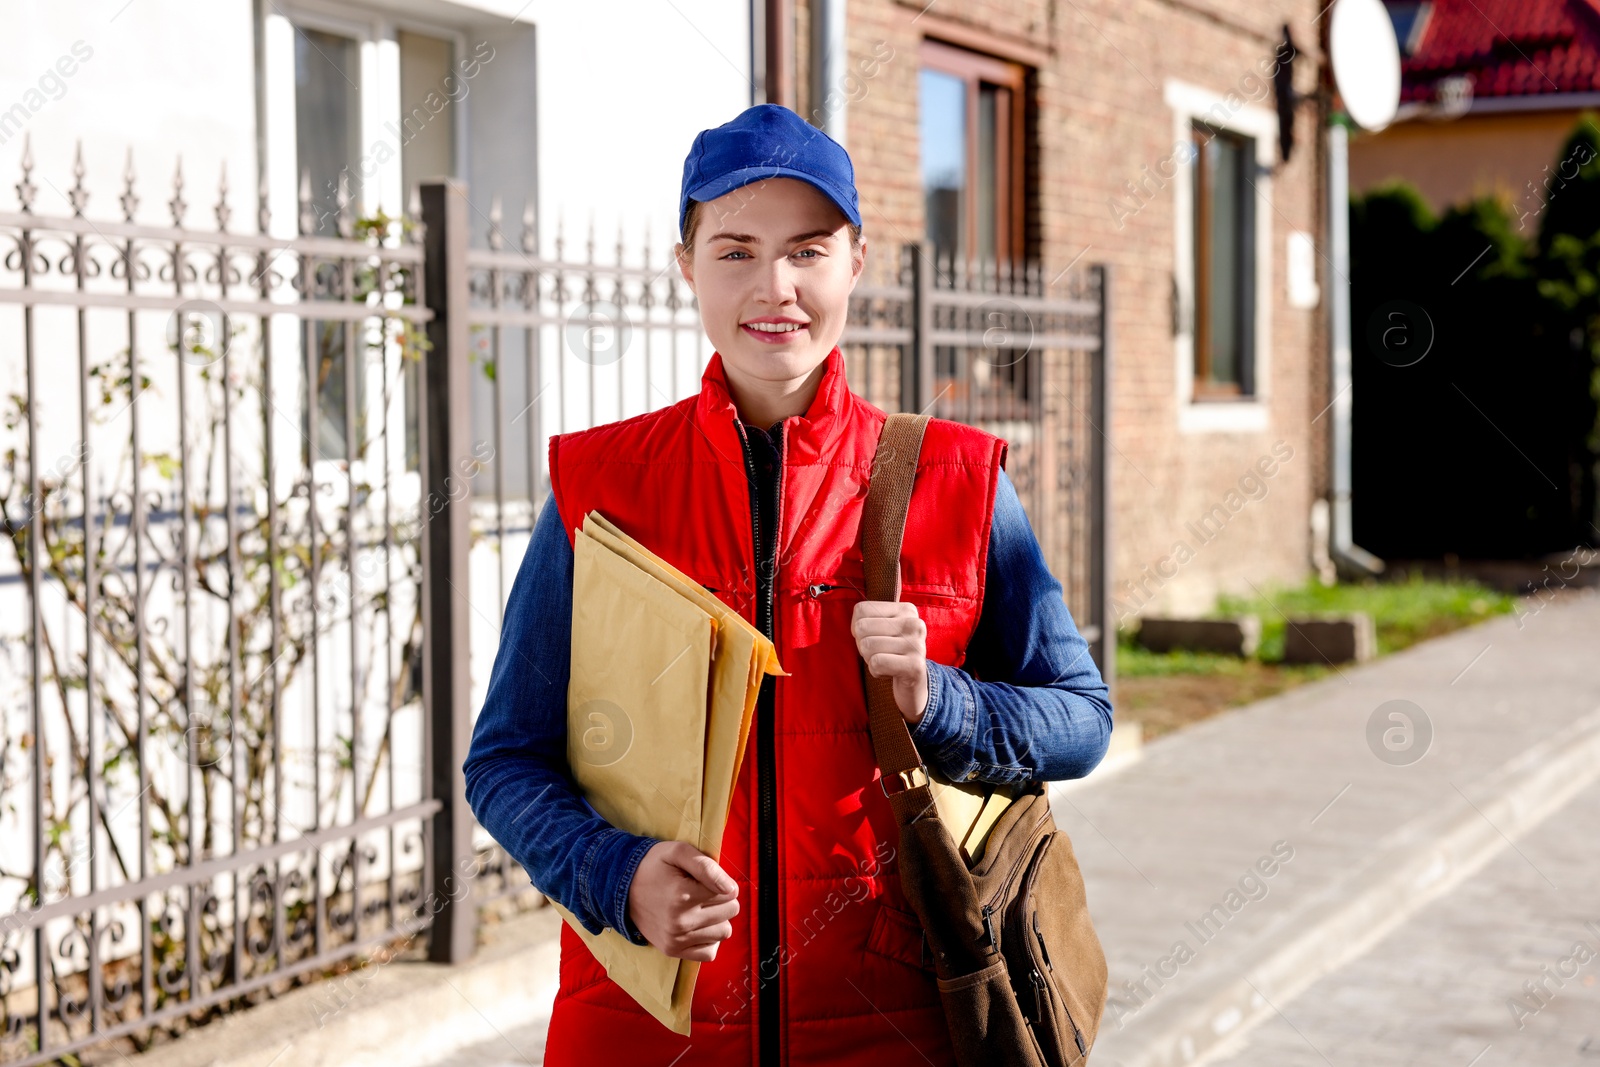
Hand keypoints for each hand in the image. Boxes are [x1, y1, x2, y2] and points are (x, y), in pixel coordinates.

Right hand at [626, 840, 739, 961]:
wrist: (622, 888)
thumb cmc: (654, 866)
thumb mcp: (677, 852)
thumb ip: (706, 866)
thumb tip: (731, 888)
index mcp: (683, 895)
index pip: (730, 892)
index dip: (722, 882)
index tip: (706, 879)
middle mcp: (681, 922)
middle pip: (730, 912)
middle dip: (722, 899)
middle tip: (702, 892)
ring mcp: (676, 940)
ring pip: (724, 932)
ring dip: (717, 919)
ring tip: (699, 908)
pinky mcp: (672, 951)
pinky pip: (709, 953)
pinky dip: (709, 939)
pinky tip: (698, 926)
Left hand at [852, 600, 929, 724]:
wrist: (913, 683)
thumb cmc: (891, 652)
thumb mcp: (882, 628)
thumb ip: (867, 617)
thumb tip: (856, 624)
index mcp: (907, 610)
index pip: (862, 610)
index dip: (857, 627)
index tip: (873, 637)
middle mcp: (915, 623)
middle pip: (862, 627)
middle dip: (863, 645)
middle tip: (878, 653)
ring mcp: (917, 644)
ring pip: (867, 645)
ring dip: (870, 659)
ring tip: (885, 662)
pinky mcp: (915, 666)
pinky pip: (877, 663)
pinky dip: (875, 671)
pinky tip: (889, 672)